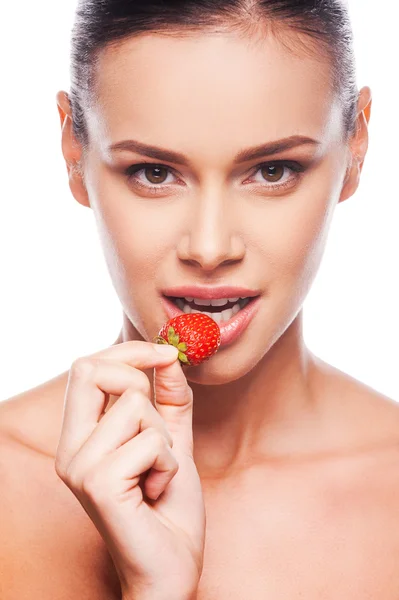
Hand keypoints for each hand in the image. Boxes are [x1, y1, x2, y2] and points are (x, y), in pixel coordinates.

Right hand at [55, 341, 204, 598]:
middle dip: (141, 384)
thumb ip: (170, 398)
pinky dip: (170, 464)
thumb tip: (170, 356)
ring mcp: (80, 466)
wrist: (171, 564)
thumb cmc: (167, 506)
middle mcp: (70, 448)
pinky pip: (152, 442)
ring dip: (165, 439)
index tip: (165, 354)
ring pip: (137, 406)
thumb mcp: (173, 440)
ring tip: (157, 473)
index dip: (129, 351)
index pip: (87, 366)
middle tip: (158, 427)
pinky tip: (157, 490)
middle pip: (93, 370)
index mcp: (80, 434)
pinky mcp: (98, 484)